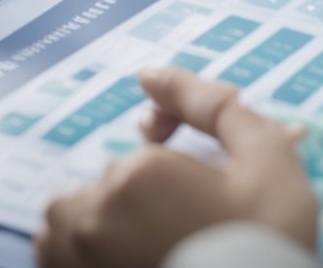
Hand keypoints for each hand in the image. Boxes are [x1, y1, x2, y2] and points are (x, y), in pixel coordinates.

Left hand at [34, 68, 316, 267]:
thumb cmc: (266, 240)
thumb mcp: (266, 158)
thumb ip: (210, 105)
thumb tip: (151, 73)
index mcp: (137, 175)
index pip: (144, 152)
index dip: (176, 164)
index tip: (207, 192)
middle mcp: (93, 216)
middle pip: (110, 185)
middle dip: (143, 198)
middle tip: (187, 226)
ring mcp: (75, 260)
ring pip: (73, 222)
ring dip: (103, 225)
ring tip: (153, 243)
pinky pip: (55, 258)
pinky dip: (82, 255)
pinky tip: (127, 258)